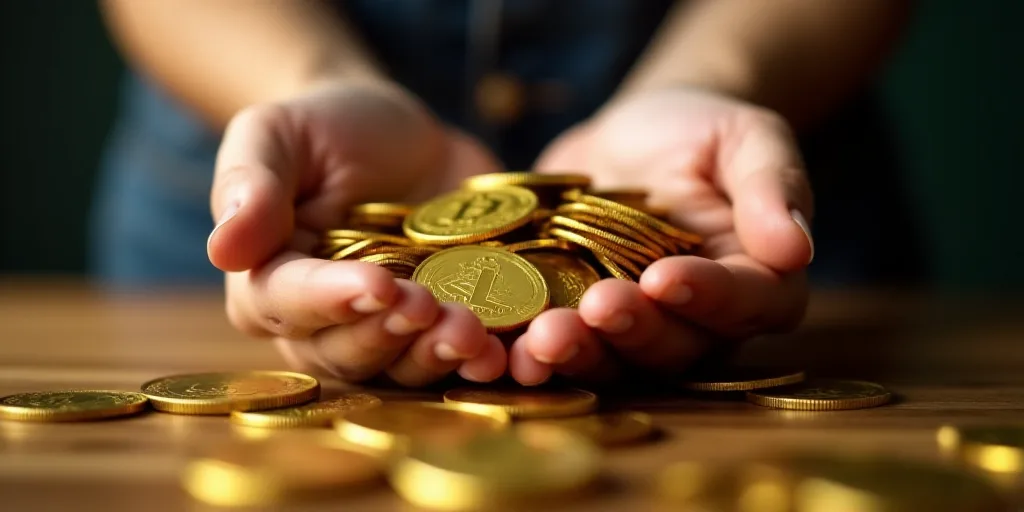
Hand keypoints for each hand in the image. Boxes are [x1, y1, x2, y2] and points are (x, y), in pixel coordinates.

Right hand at [207, 81, 506, 386]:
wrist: (402, 135)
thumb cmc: (326, 129)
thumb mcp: (276, 134)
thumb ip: (250, 184)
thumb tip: (222, 248)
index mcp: (270, 280)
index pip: (288, 303)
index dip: (330, 300)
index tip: (375, 283)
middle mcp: (324, 323)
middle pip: (346, 351)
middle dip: (389, 334)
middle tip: (430, 307)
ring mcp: (387, 331)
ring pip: (400, 368)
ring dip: (434, 356)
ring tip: (472, 333)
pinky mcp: (441, 328)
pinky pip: (454, 360)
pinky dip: (478, 362)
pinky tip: (504, 350)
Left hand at [508, 87, 814, 384]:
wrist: (633, 133)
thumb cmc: (703, 132)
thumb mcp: (749, 139)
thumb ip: (772, 187)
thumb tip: (795, 246)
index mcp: (752, 284)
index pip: (743, 304)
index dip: (707, 297)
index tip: (666, 276)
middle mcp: (695, 323)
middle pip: (673, 346)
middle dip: (633, 330)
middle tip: (598, 308)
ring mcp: (632, 330)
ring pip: (612, 359)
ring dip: (578, 353)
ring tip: (543, 338)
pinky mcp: (576, 321)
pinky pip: (556, 345)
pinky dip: (527, 352)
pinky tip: (500, 345)